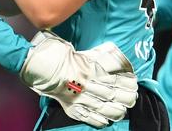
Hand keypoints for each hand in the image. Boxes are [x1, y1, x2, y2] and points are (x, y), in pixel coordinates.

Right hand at [20, 31, 137, 127]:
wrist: (37, 64)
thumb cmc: (55, 54)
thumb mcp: (77, 51)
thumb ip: (92, 57)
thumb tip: (105, 58)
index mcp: (90, 69)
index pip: (115, 79)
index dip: (127, 83)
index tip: (134, 84)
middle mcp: (87, 85)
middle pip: (113, 95)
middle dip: (126, 98)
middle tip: (133, 98)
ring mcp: (79, 98)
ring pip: (103, 108)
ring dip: (116, 111)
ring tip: (123, 110)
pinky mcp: (70, 107)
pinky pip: (88, 117)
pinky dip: (99, 121)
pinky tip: (106, 121)